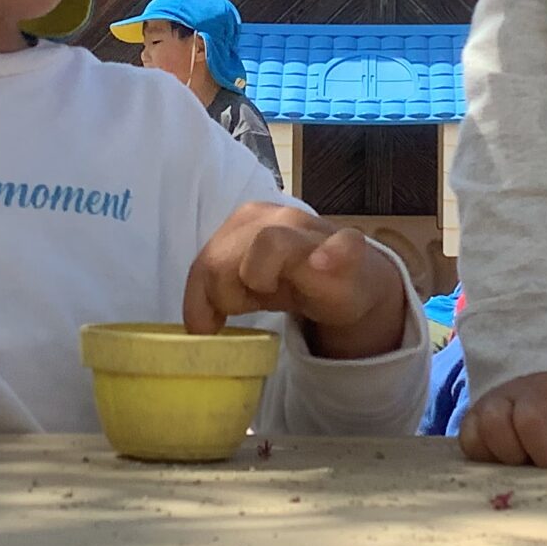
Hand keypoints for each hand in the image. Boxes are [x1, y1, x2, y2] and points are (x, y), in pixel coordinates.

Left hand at [185, 203, 405, 361]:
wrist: (350, 281)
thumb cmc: (290, 278)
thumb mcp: (244, 285)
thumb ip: (216, 292)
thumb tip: (196, 327)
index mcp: (246, 221)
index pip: (207, 258)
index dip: (200, 297)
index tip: (208, 325)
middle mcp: (277, 217)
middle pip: (227, 256)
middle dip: (228, 293)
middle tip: (251, 307)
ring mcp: (313, 231)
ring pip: (268, 244)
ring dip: (259, 279)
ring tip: (275, 295)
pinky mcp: (348, 247)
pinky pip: (342, 243)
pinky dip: (330, 253)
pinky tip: (320, 266)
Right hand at [459, 371, 546, 466]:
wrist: (540, 392)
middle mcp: (530, 394)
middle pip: (533, 423)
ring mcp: (497, 405)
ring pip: (496, 426)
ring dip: (515, 454)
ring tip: (528, 463)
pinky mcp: (471, 421)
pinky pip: (470, 440)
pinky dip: (485, 454)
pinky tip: (502, 460)